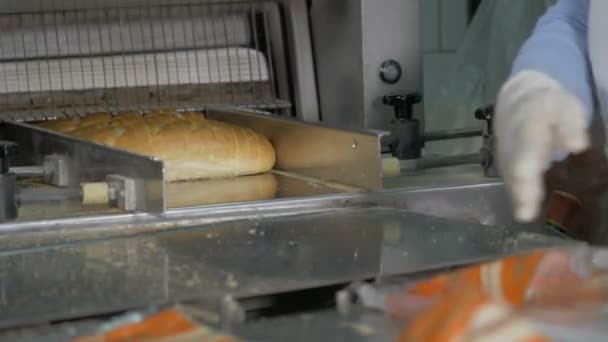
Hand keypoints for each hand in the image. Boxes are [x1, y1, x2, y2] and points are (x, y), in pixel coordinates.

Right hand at [495, 71, 589, 221]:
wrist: (519, 100)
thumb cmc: (551, 106)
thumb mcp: (566, 107)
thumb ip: (570, 125)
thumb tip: (576, 145)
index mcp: (528, 125)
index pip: (526, 151)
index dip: (527, 172)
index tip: (532, 186)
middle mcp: (512, 141)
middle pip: (513, 168)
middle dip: (520, 191)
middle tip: (525, 214)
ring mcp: (505, 151)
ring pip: (509, 175)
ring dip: (516, 195)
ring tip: (525, 215)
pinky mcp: (504, 160)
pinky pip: (509, 177)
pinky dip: (516, 193)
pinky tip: (523, 208)